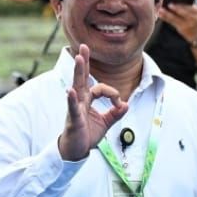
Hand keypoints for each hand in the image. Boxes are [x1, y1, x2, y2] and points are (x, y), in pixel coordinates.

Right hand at [57, 44, 128, 161]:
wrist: (75, 150)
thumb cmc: (87, 135)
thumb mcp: (105, 123)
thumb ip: (116, 113)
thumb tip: (126, 105)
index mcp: (88, 100)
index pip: (101, 88)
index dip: (113, 94)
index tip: (119, 105)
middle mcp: (80, 100)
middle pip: (82, 78)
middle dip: (84, 62)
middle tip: (84, 46)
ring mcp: (75, 108)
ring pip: (77, 87)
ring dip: (78, 72)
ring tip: (78, 59)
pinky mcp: (73, 119)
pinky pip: (73, 107)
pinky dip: (72, 99)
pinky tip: (70, 91)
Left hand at [158, 1, 196, 44]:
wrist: (195, 32)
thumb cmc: (192, 17)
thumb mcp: (193, 11)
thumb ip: (186, 5)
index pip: (190, 6)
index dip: (183, 4)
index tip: (178, 1)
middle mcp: (194, 18)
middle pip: (183, 12)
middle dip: (176, 8)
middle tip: (169, 4)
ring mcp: (187, 24)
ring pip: (175, 18)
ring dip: (167, 14)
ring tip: (160, 10)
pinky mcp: (180, 28)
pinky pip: (172, 22)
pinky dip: (165, 18)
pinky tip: (160, 15)